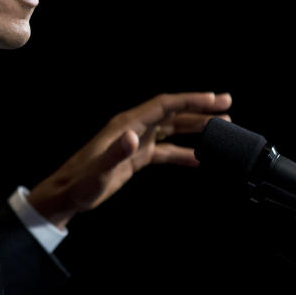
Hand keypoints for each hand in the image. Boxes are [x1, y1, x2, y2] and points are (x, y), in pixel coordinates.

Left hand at [27, 92, 231, 228]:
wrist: (68, 195)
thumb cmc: (81, 184)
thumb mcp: (99, 171)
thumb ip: (116, 153)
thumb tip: (134, 136)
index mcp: (127, 124)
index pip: (164, 105)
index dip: (190, 100)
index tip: (214, 99)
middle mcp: (134, 128)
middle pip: (173, 113)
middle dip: (200, 108)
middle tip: (227, 106)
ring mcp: (136, 142)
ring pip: (172, 129)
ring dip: (196, 127)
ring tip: (222, 127)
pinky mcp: (137, 157)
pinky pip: (166, 150)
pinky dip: (184, 152)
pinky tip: (200, 158)